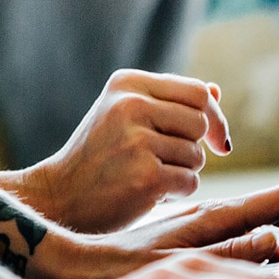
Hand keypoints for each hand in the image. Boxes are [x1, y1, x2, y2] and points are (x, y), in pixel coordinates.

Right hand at [1, 70, 231, 232]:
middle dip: (195, 146)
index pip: (197, 91)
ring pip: (197, 154)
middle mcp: (131, 105)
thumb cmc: (100, 155)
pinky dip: (177, 192)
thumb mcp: (126, 116)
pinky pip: (190, 181)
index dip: (215, 117)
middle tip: (168, 161)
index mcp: (127, 83)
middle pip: (201, 122)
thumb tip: (216, 91)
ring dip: (183, 171)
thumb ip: (170, 103)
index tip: (217, 141)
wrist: (61, 195)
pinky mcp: (146, 177)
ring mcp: (137, 141)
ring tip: (148, 174)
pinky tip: (149, 193)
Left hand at [120, 186, 278, 264]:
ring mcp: (203, 231)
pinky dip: (274, 246)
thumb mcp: (180, 263)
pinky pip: (244, 240)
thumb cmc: (119, 261)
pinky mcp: (193, 246)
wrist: (78, 266)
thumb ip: (230, 251)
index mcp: (214, 220)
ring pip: (264, 223)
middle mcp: (212, 221)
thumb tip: (277, 242)